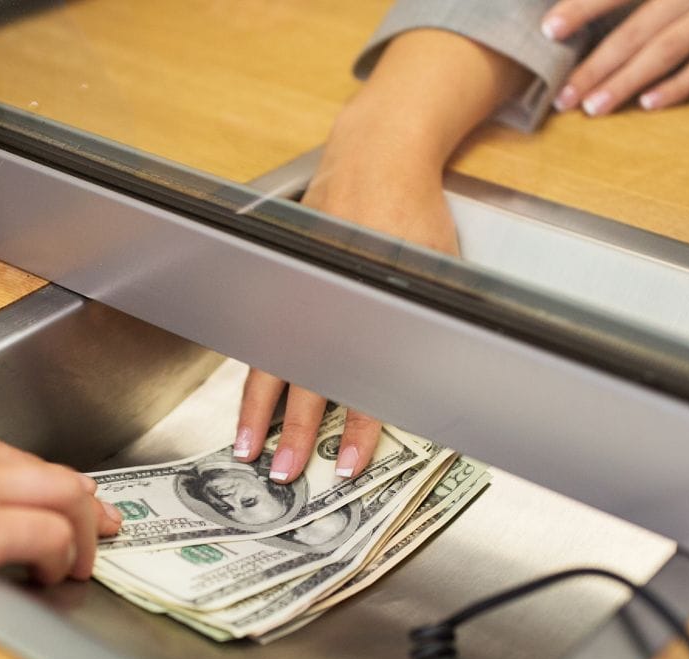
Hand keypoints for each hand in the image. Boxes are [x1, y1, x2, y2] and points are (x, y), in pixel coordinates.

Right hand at [0, 319, 120, 587]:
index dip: (14, 469)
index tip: (28, 482)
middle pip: (38, 466)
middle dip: (75, 496)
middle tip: (96, 517)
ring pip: (61, 494)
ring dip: (80, 528)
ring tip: (83, 556)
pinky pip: (47, 539)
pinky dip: (63, 555)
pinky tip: (59, 573)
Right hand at [236, 30, 520, 482]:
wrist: (376, 154)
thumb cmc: (412, 208)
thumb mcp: (439, 265)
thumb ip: (431, 319)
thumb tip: (438, 381)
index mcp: (365, 300)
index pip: (360, 379)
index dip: (358, 427)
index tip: (352, 464)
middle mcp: (324, 300)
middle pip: (304, 380)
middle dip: (295, 433)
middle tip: (286, 474)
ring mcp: (298, 291)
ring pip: (272, 364)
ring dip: (259, 412)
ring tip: (249, 450)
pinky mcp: (286, 284)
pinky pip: (265, 340)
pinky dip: (255, 377)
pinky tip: (249, 405)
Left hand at [543, 0, 688, 114]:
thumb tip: (587, 7)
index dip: (584, 7)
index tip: (550, 30)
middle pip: (636, 30)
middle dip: (595, 65)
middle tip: (563, 95)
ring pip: (666, 52)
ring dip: (626, 82)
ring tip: (593, 107)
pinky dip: (678, 86)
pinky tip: (648, 104)